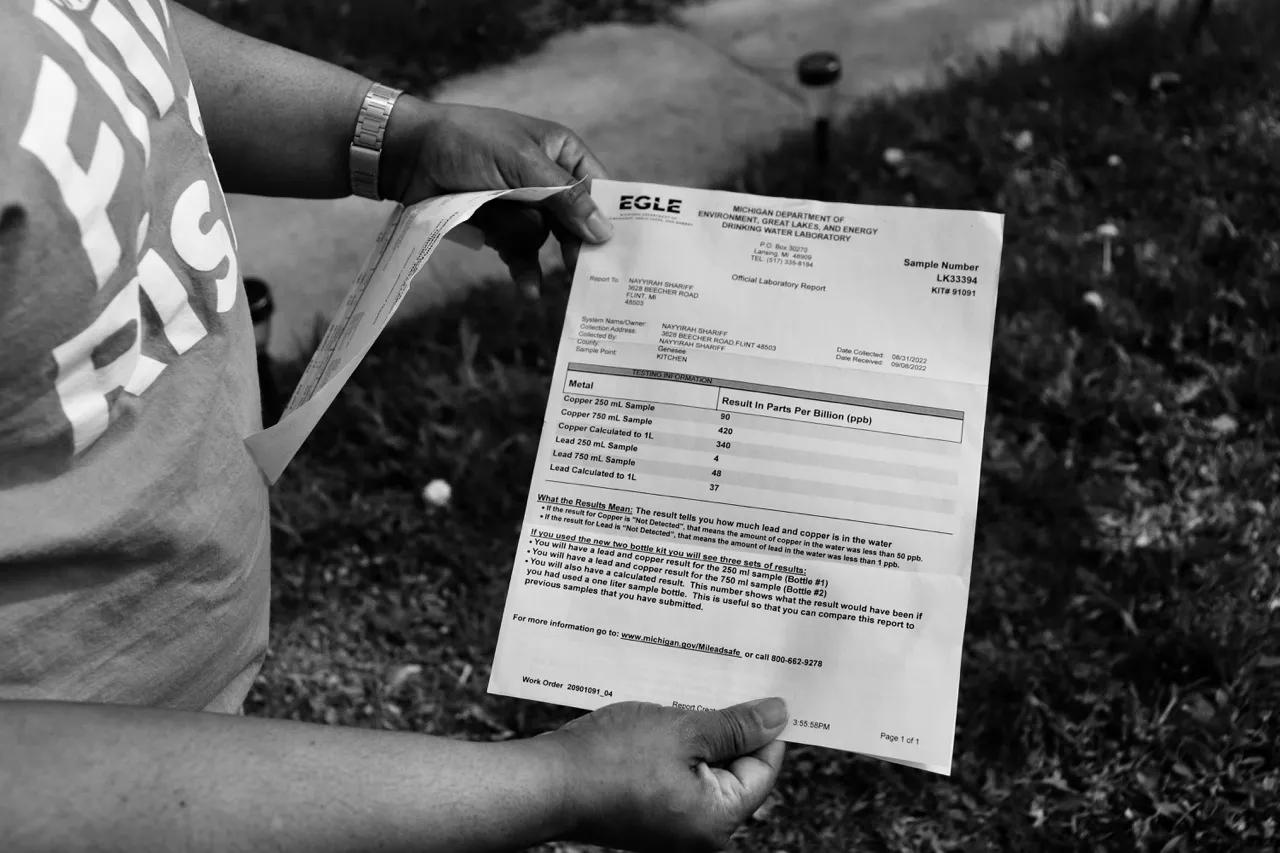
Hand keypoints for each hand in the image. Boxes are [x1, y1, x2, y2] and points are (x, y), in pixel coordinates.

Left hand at [382, 99, 613, 296]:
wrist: (408, 154)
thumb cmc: (468, 142)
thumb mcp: (522, 164)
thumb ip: (565, 199)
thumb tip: (605, 232)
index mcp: (562, 153)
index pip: (599, 189)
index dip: (609, 219)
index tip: (618, 252)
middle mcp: (548, 180)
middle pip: (576, 223)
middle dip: (573, 246)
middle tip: (585, 277)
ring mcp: (524, 206)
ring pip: (544, 240)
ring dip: (527, 245)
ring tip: (514, 251)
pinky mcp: (501, 228)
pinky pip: (522, 255)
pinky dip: (524, 271)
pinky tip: (529, 292)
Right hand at [544, 698, 788, 851]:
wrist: (546, 783)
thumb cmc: (611, 759)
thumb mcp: (683, 730)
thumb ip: (736, 726)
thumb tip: (780, 716)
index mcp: (717, 819)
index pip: (763, 767)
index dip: (765, 724)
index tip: (766, 687)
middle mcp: (698, 830)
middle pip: (733, 767)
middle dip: (728, 723)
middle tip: (727, 678)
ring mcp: (670, 823)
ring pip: (701, 764)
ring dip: (697, 727)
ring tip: (690, 688)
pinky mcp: (646, 810)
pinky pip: (674, 771)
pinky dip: (673, 742)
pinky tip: (663, 710)